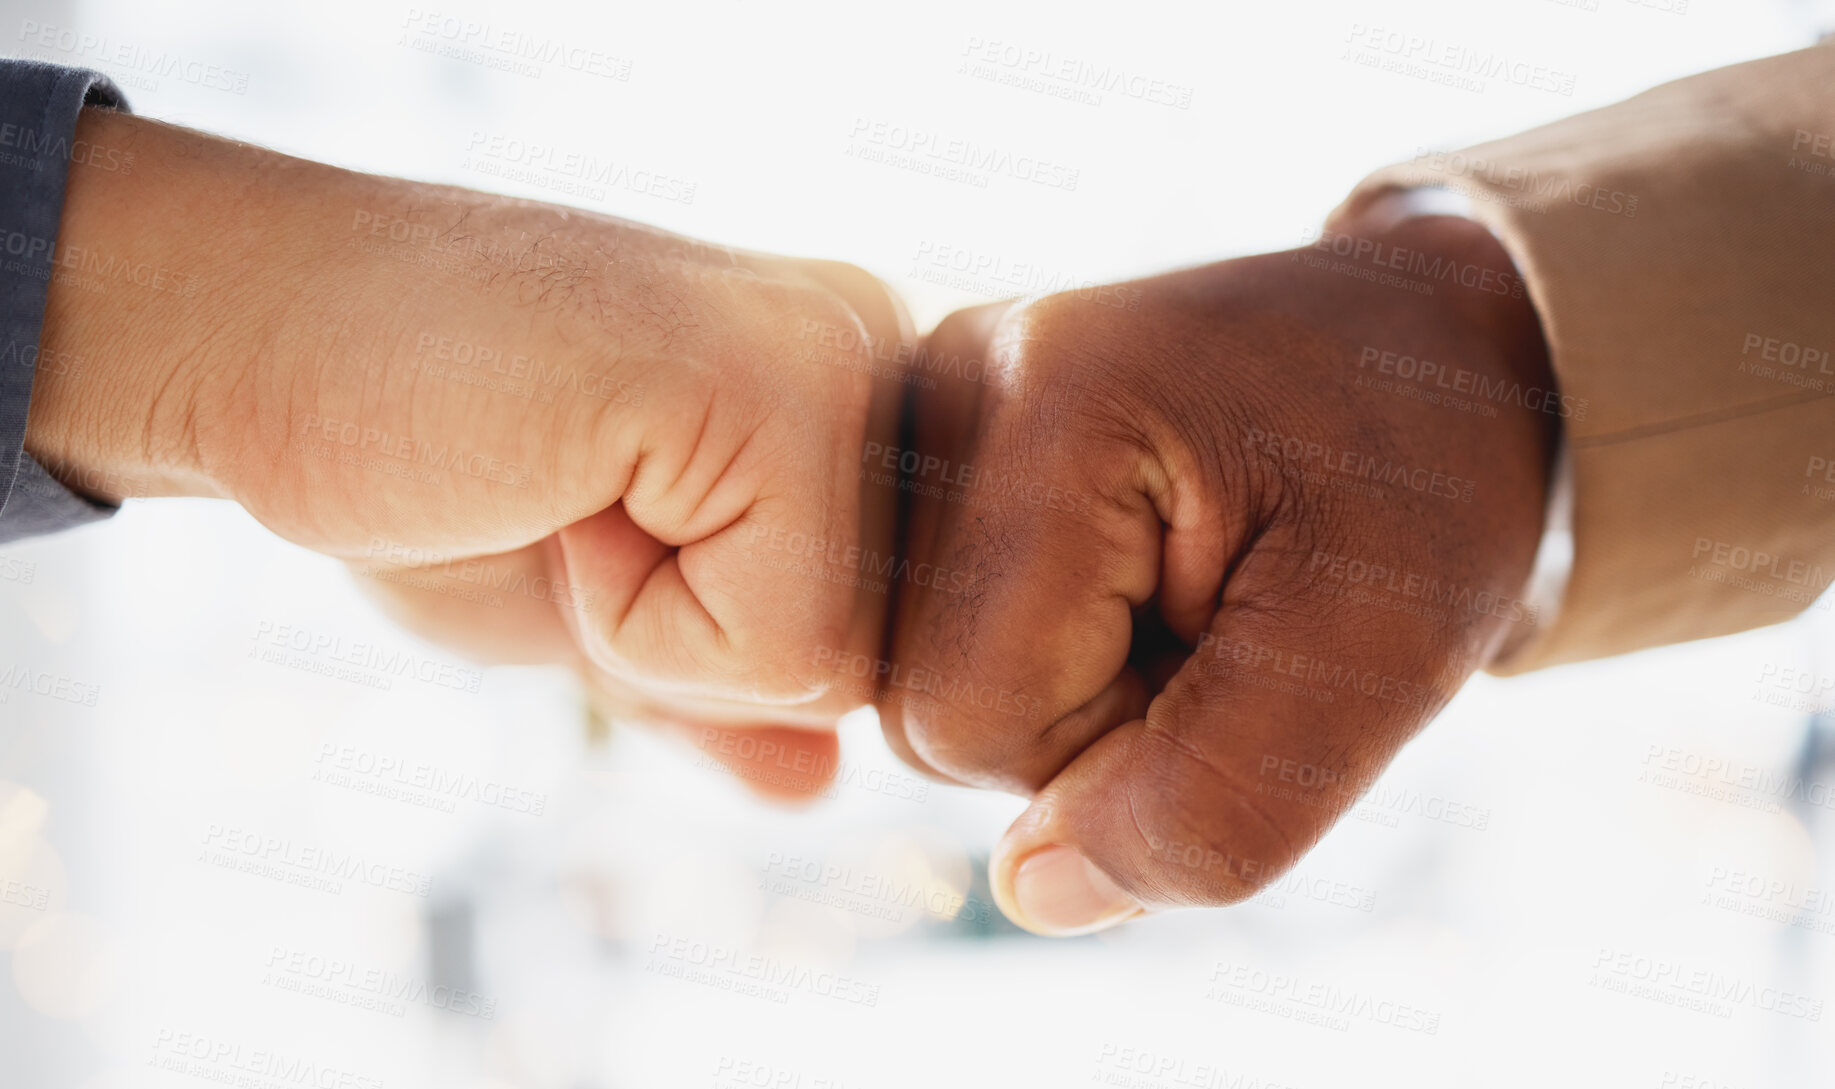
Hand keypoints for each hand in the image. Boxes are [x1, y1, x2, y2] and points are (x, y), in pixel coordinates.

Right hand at [26, 108, 909, 747]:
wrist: (266, 336)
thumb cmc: (425, 466)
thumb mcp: (600, 611)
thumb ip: (723, 692)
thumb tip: (819, 788)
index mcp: (856, 386)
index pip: (872, 646)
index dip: (712, 651)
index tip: (596, 516)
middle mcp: (879, 346)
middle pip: (869, 663)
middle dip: (695, 648)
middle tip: (572, 501)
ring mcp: (839, 351)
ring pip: (833, 665)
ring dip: (656, 633)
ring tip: (566, 487)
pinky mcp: (772, 380)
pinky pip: (774, 641)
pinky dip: (632, 620)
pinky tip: (556, 484)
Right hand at [880, 214, 1556, 932]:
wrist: (1438, 352)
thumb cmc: (1425, 492)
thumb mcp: (1378, 665)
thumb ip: (1212, 810)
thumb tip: (1024, 894)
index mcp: (1054, 403)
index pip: (969, 720)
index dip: (1119, 747)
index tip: (1242, 646)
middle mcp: (951, 378)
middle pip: (922, 707)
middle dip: (1082, 721)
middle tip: (1222, 621)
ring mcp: (927, 399)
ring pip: (915, 678)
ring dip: (1059, 689)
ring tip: (1181, 592)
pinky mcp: (934, 433)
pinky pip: (929, 630)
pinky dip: (1032, 649)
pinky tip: (1122, 578)